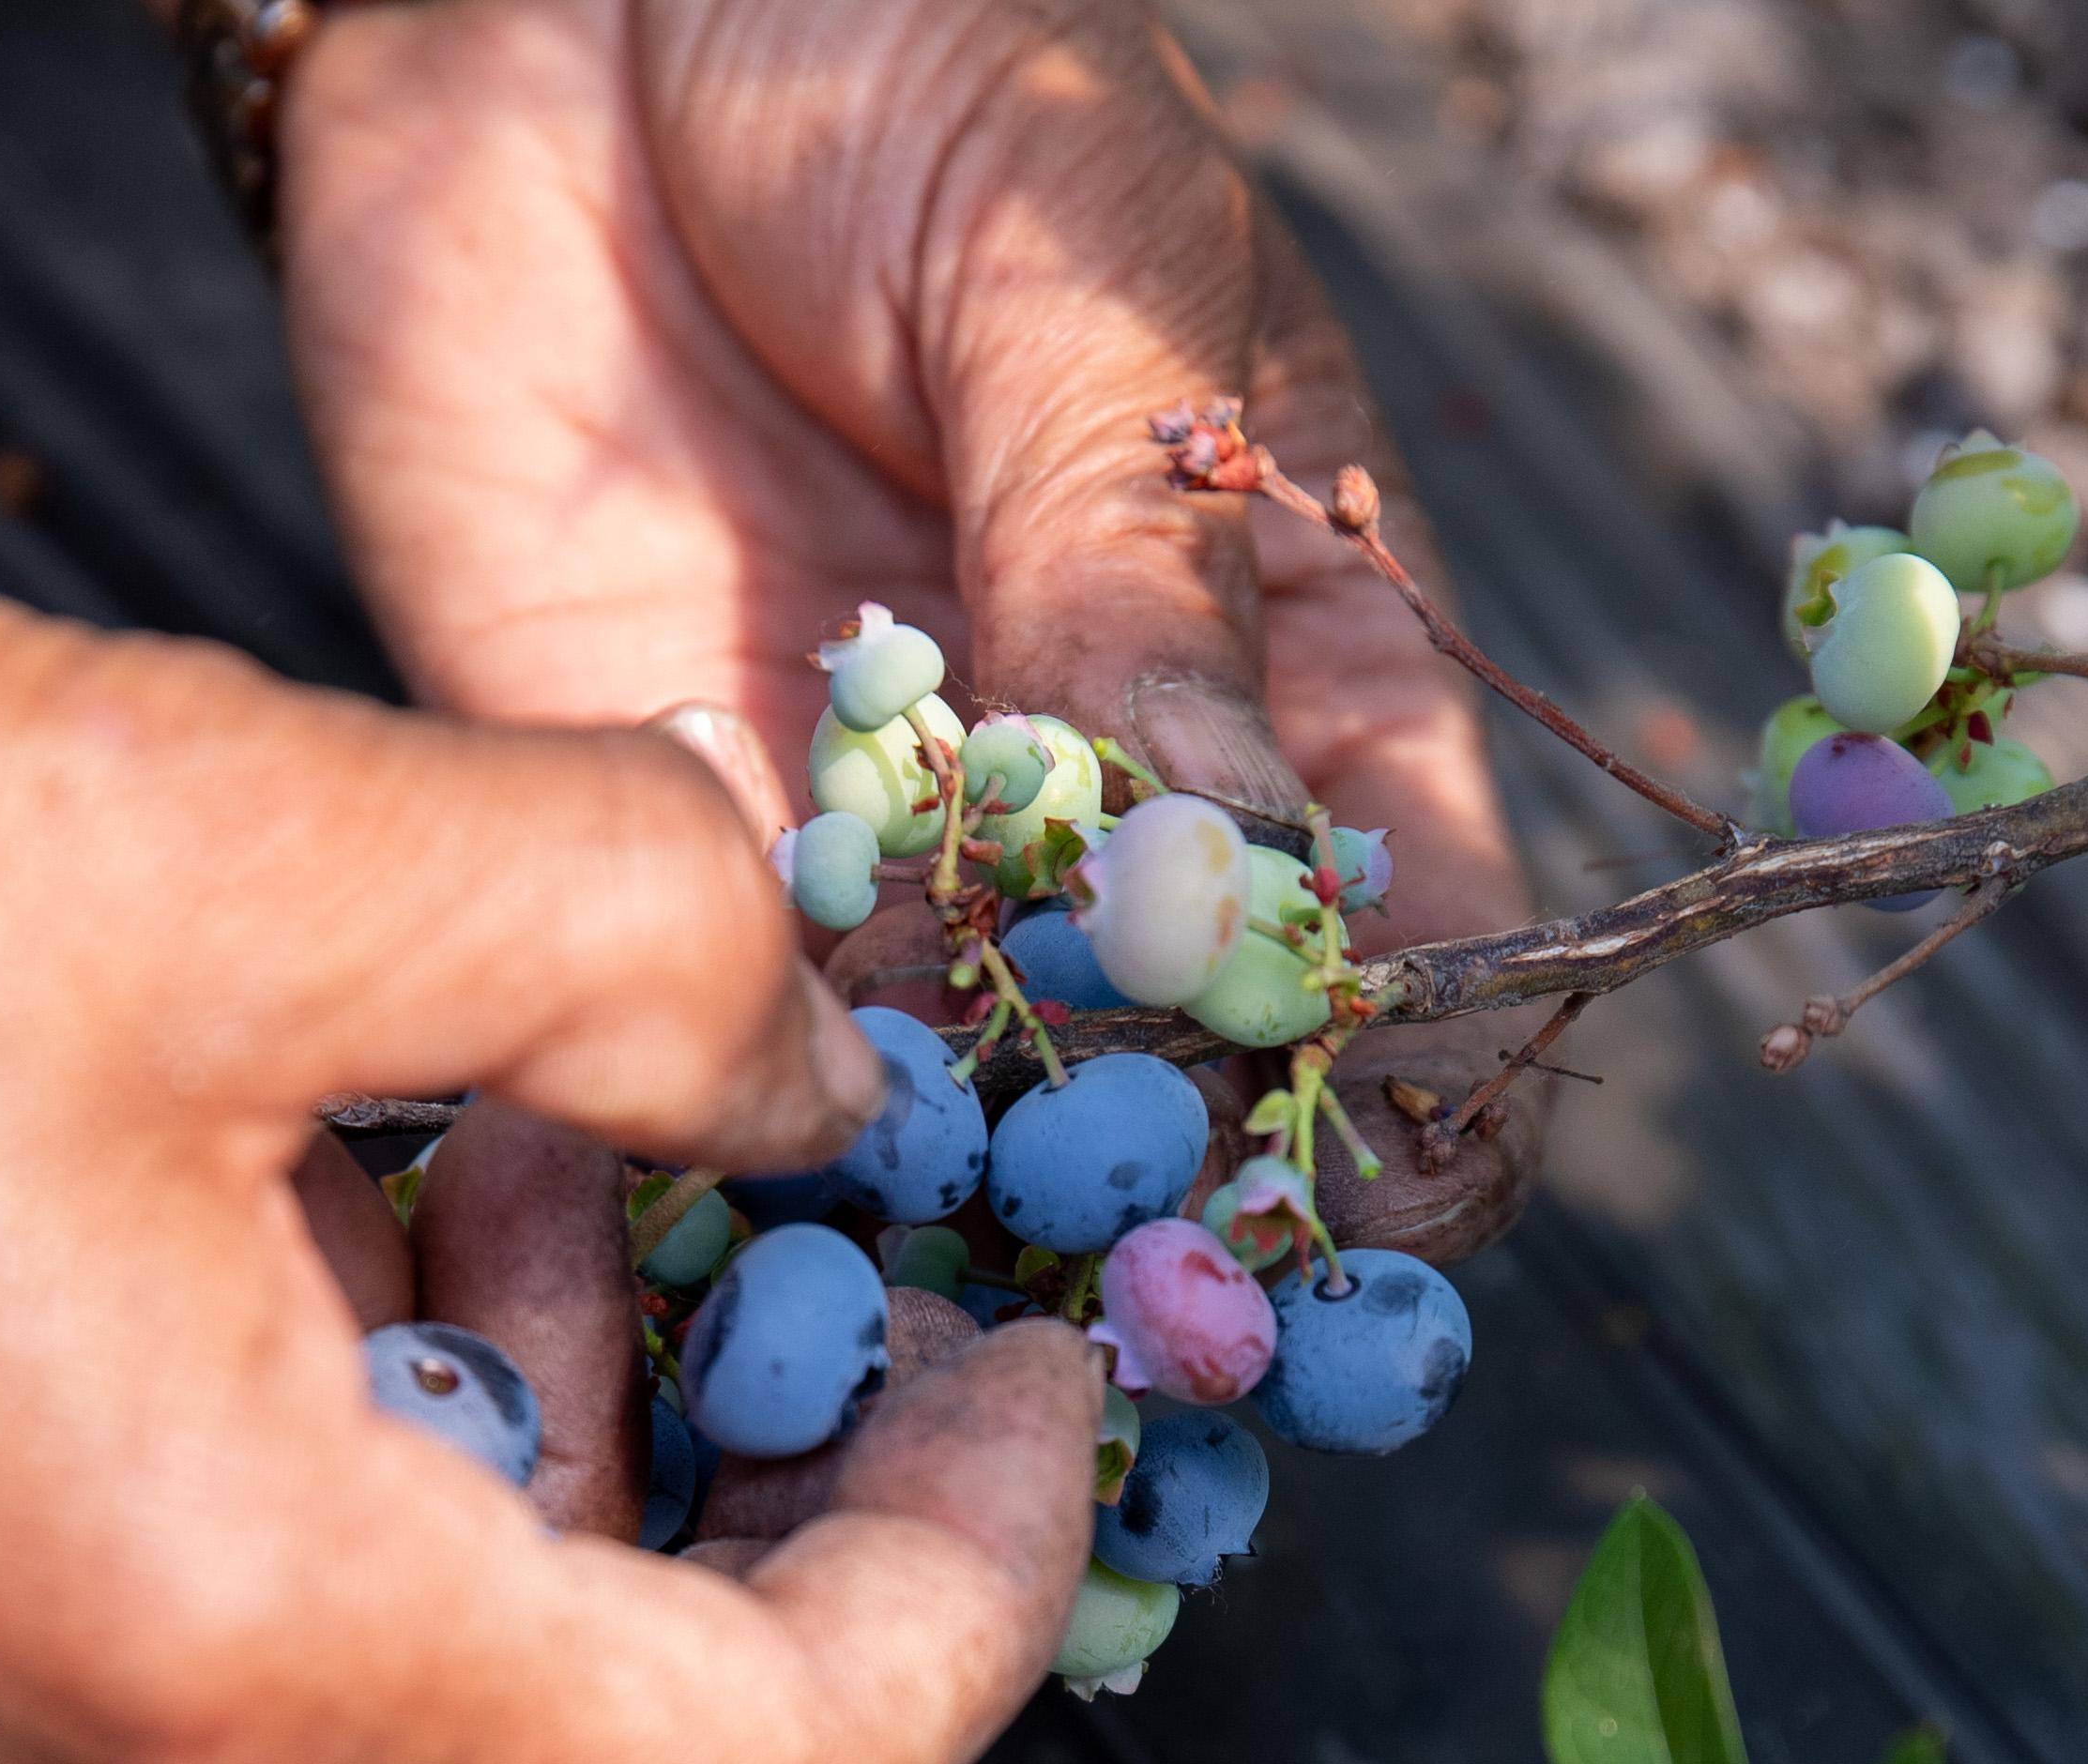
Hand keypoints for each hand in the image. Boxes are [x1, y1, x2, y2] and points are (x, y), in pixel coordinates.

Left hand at [273, 0, 1555, 1254]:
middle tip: (1132, 1312)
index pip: (1415, 930)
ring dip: (957, 1222)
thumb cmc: (902, 48)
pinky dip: (737, 1141)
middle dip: (1180, 1217)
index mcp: (1290, 651)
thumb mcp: (1081, 276)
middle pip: (1193, 1081)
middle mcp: (1105, 790)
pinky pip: (718, 1036)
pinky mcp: (669, 828)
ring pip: (963, 1108)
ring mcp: (892, 831)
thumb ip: (1135, 561)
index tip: (1379, 1201)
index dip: (1417, 1089)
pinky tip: (746, 1227)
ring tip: (940, 1313)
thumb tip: (1223, 871)